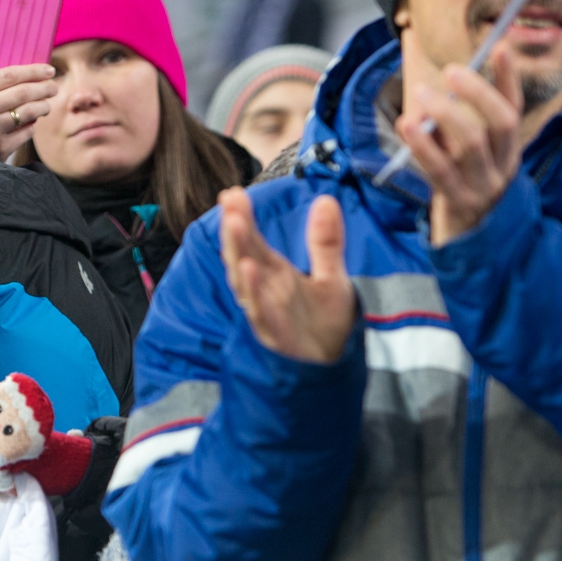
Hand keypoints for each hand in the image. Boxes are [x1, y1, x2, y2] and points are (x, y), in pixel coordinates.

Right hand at [0, 44, 56, 158]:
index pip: (9, 75)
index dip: (32, 71)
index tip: (48, 70)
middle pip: (23, 93)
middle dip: (44, 88)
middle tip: (53, 87)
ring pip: (29, 112)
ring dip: (43, 106)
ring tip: (46, 104)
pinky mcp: (1, 148)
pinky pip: (26, 133)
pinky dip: (33, 126)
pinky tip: (32, 122)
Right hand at [219, 188, 355, 363]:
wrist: (331, 367)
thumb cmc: (325, 323)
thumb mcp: (332, 277)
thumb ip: (325, 242)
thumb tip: (325, 199)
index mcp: (274, 274)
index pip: (253, 241)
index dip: (242, 217)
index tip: (232, 193)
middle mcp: (265, 291)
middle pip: (243, 255)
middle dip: (235, 229)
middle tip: (229, 200)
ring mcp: (266, 312)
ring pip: (245, 280)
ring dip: (237, 252)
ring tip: (233, 224)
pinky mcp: (275, 334)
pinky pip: (260, 311)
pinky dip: (253, 292)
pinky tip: (249, 269)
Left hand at [395, 45, 523, 245]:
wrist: (469, 247)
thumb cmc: (461, 192)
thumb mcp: (468, 160)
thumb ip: (458, 130)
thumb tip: (440, 94)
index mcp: (510, 152)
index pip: (515, 109)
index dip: (508, 79)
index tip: (501, 46)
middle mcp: (504, 167)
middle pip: (501, 122)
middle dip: (477, 92)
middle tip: (451, 71)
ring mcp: (483, 186)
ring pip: (471, 143)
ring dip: (445, 113)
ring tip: (422, 93)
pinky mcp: (458, 203)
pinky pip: (440, 170)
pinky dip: (423, 144)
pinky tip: (407, 124)